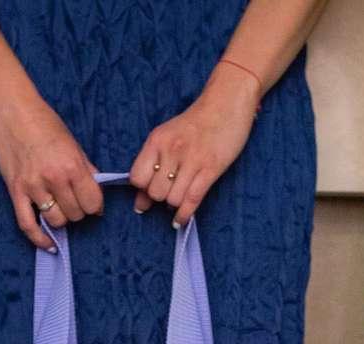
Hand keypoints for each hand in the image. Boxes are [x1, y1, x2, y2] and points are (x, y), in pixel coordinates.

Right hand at [0, 92, 101, 250]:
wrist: (12, 108)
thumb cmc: (44, 122)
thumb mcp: (72, 143)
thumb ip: (86, 169)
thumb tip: (98, 190)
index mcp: (72, 166)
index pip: (92, 203)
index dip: (95, 206)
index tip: (92, 204)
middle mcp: (54, 179)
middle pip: (75, 215)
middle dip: (78, 212)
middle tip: (73, 201)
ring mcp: (33, 186)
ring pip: (56, 221)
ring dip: (61, 219)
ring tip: (60, 208)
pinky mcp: (15, 190)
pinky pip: (27, 225)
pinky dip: (39, 239)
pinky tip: (49, 245)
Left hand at [129, 64, 257, 225]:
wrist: (226, 103)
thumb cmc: (195, 123)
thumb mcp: (167, 136)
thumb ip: (152, 165)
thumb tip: (140, 204)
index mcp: (156, 141)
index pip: (137, 178)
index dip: (141, 189)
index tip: (149, 188)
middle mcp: (171, 150)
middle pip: (155, 192)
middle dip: (160, 197)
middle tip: (170, 190)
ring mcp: (192, 160)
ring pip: (172, 200)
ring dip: (174, 204)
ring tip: (180, 197)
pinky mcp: (211, 168)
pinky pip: (192, 200)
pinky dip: (184, 215)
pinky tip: (181, 220)